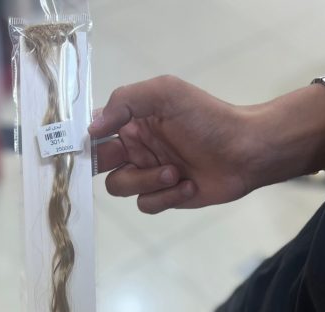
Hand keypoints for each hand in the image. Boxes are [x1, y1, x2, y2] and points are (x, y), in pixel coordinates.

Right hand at [90, 75, 324, 212]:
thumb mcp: (166, 93)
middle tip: (121, 161)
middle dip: (105, 166)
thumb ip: (126, 101)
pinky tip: (188, 185)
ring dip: (146, 180)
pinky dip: (165, 196)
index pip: (95, 132)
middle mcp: (136, 147)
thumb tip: (92, 128)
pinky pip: (145, 204)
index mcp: (133, 120)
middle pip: (99, 164)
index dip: (83, 141)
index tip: (78, 149)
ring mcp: (149, 174)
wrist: (246, 151)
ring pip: (121, 187)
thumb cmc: (208, 118)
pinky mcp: (164, 197)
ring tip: (175, 172)